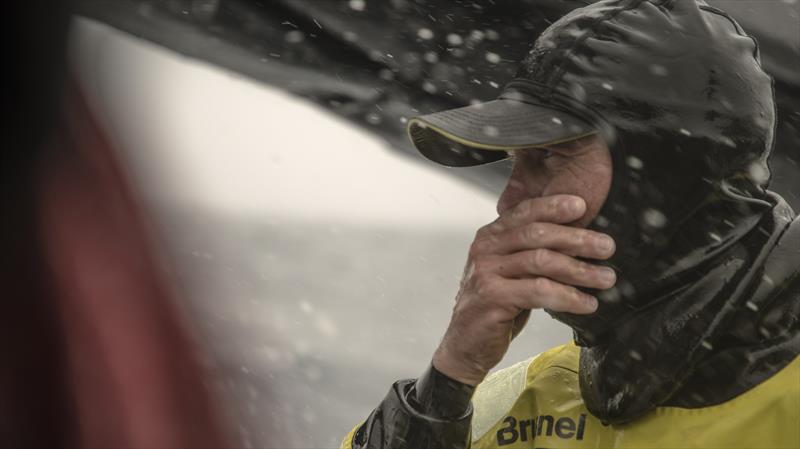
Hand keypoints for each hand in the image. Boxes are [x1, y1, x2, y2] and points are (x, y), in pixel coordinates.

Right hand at [432, 194, 615, 384]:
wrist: (466, 345)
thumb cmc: (495, 308)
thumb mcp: (511, 274)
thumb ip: (532, 254)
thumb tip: (580, 242)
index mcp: (490, 238)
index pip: (524, 212)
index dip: (553, 206)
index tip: (582, 206)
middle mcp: (485, 250)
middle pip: (537, 234)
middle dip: (577, 238)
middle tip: (607, 246)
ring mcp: (486, 273)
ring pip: (542, 261)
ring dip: (580, 270)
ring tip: (606, 278)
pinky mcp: (492, 297)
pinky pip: (539, 291)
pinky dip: (569, 297)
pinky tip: (587, 304)